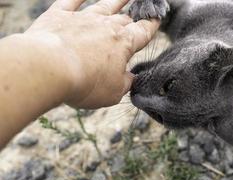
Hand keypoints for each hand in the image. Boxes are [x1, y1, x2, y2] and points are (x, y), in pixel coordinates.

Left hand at [25, 0, 158, 108]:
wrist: (51, 69)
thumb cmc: (86, 83)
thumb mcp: (114, 92)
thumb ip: (125, 83)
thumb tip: (130, 78)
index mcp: (123, 44)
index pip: (142, 32)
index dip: (151, 26)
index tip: (157, 19)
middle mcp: (106, 26)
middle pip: (124, 19)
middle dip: (134, 16)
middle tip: (139, 11)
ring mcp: (83, 19)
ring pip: (104, 4)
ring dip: (117, 0)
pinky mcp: (59, 16)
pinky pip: (71, 1)